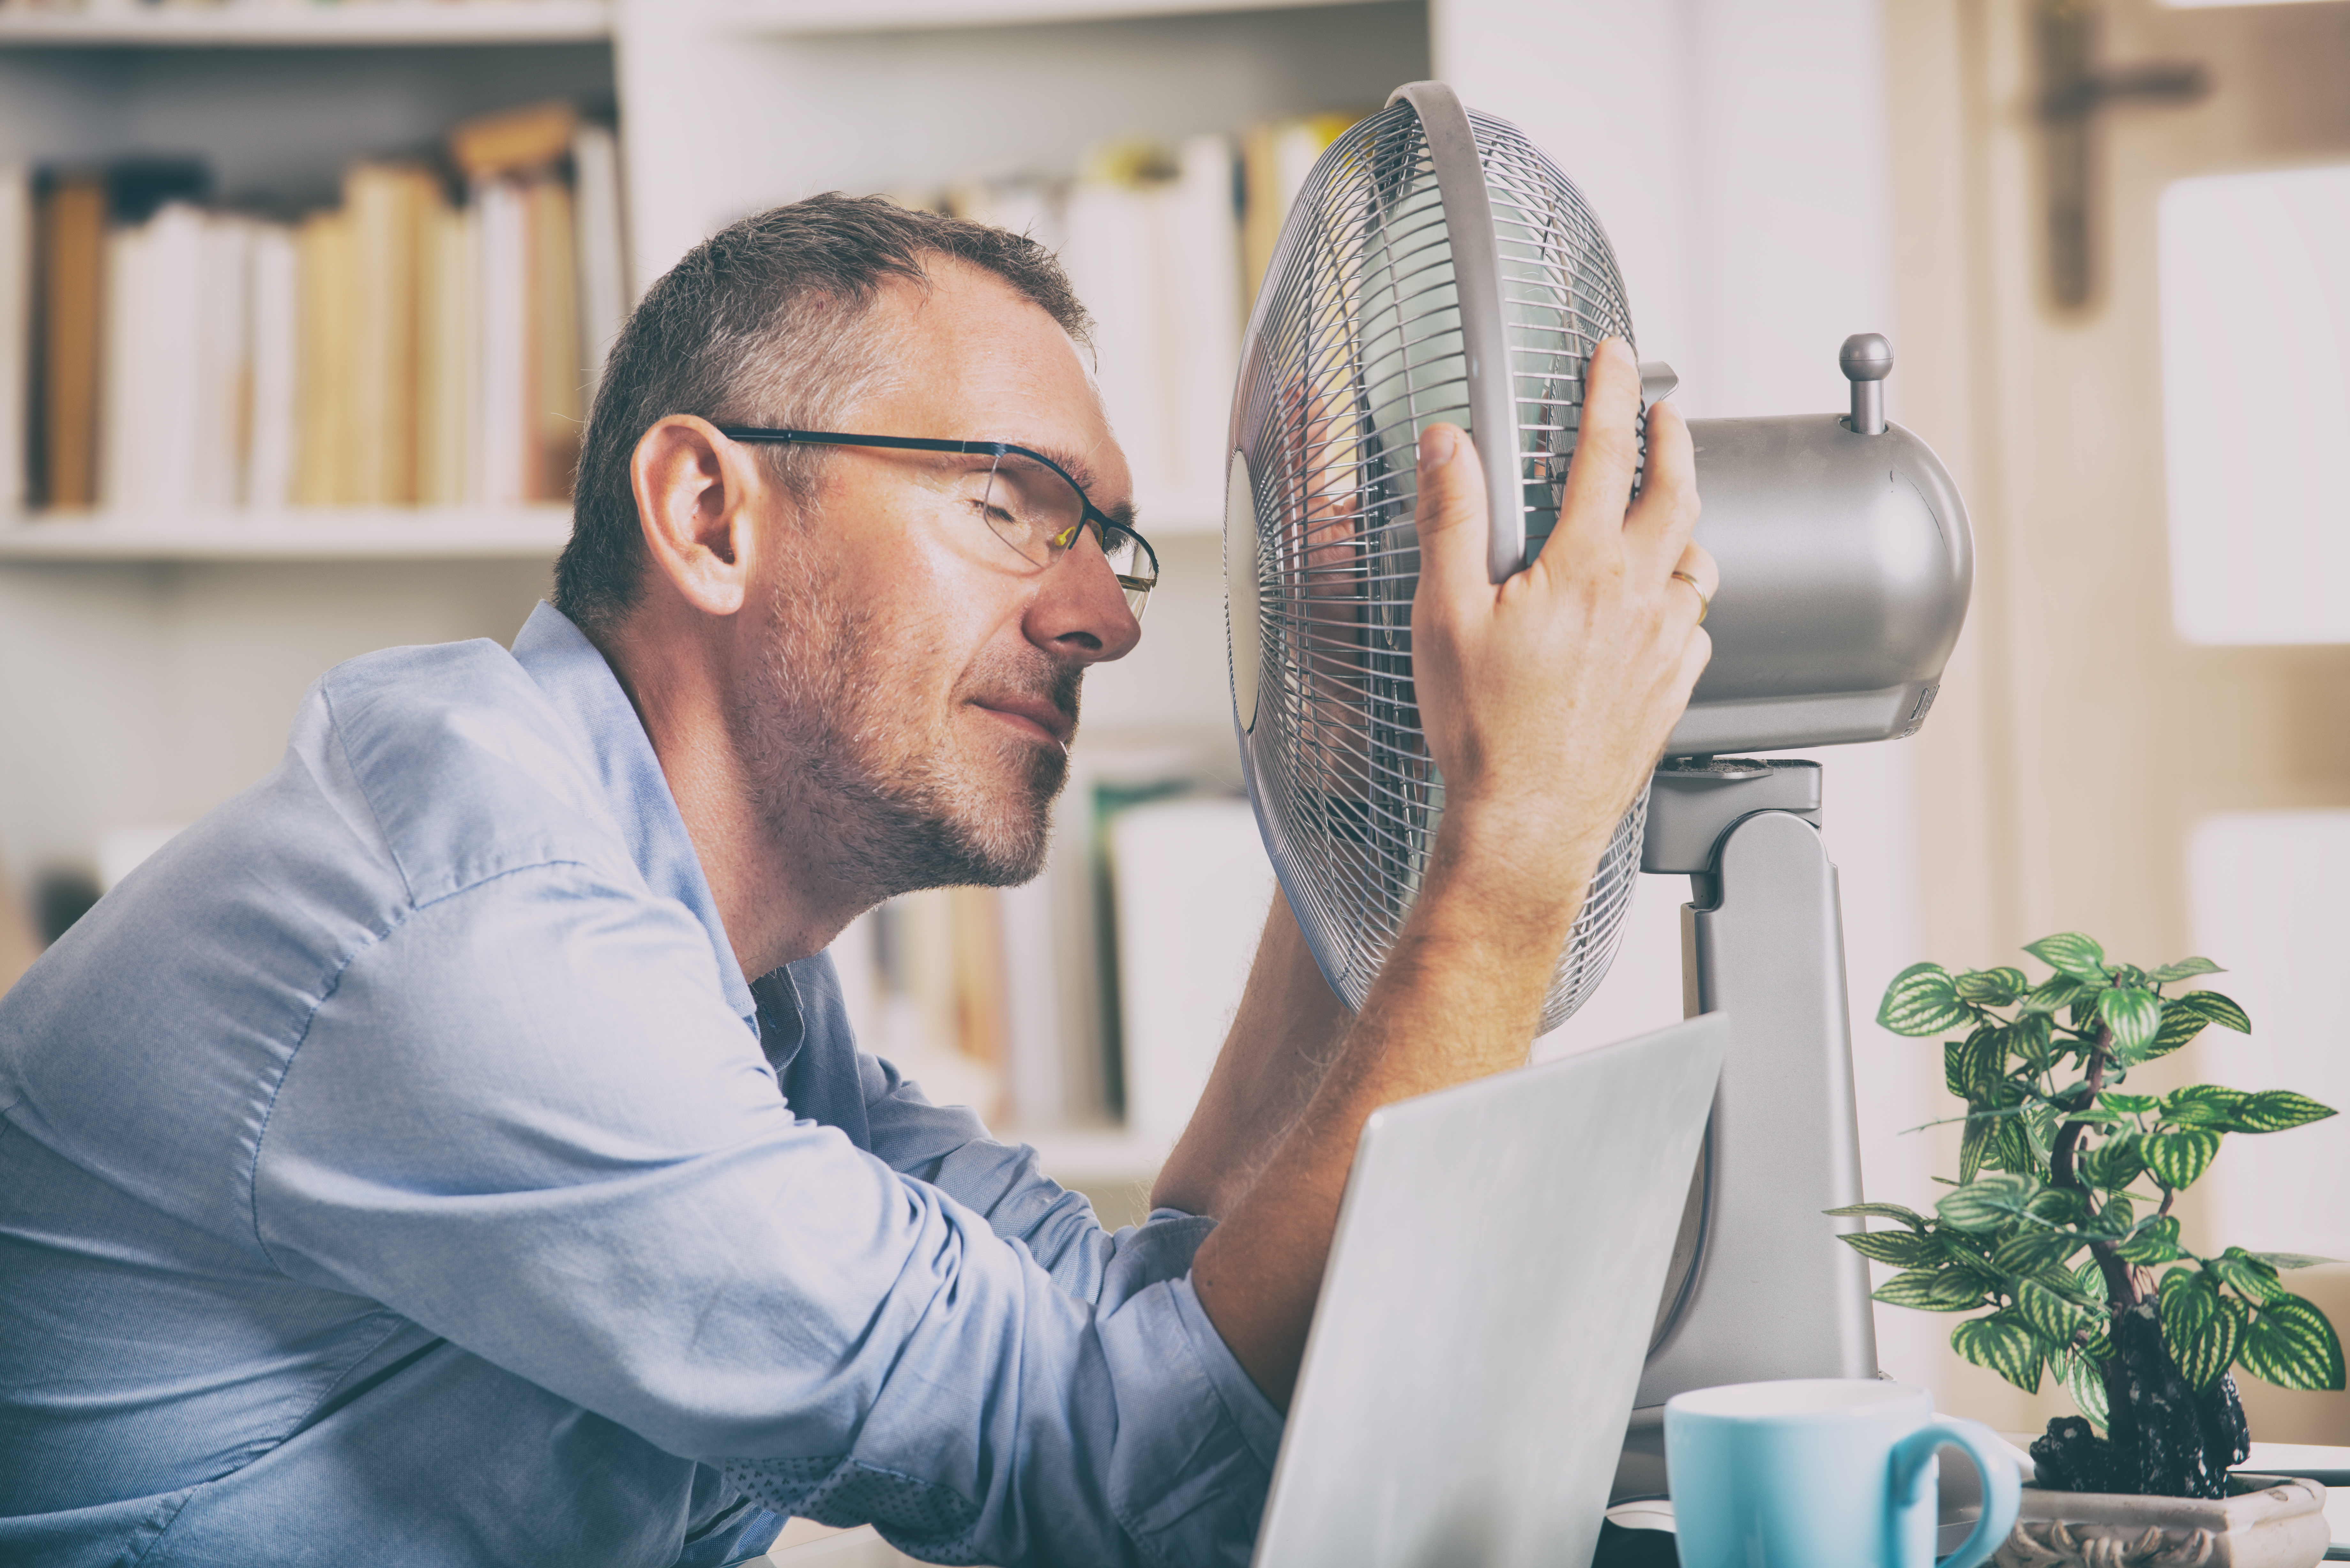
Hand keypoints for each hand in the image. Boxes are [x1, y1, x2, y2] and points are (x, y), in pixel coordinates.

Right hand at [1407, 337, 1713, 921]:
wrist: (1525, 824)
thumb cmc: (1483, 731)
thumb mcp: (1443, 615)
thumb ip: (1450, 519)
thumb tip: (1449, 446)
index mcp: (1584, 569)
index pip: (1606, 452)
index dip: (1611, 392)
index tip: (1615, 357)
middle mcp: (1639, 600)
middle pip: (1677, 496)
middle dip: (1673, 442)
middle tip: (1666, 416)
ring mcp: (1664, 649)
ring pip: (1696, 566)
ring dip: (1682, 529)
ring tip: (1664, 515)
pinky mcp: (1671, 693)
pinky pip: (1696, 631)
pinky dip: (1683, 603)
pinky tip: (1661, 610)